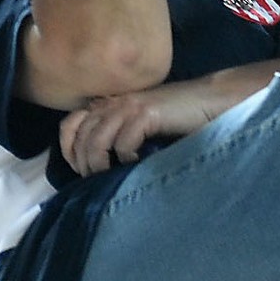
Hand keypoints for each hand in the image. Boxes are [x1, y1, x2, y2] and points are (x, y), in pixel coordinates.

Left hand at [58, 83, 217, 176]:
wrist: (210, 99)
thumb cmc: (179, 117)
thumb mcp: (142, 123)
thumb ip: (120, 133)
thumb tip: (98, 163)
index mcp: (109, 103)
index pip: (70, 123)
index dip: (69, 149)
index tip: (81, 169)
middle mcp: (114, 102)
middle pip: (80, 137)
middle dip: (85, 164)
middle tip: (98, 180)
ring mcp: (129, 106)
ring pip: (96, 142)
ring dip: (101, 165)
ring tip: (114, 176)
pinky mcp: (146, 114)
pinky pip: (122, 143)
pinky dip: (126, 159)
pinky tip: (139, 162)